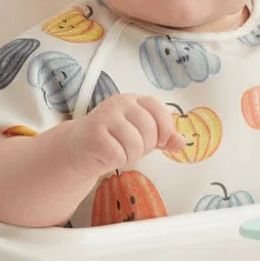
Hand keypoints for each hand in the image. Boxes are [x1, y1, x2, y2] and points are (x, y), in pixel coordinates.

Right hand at [67, 93, 185, 177]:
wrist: (78, 148)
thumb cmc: (113, 139)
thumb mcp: (141, 134)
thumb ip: (162, 136)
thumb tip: (181, 143)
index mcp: (132, 100)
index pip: (156, 106)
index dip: (165, 126)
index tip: (161, 140)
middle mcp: (118, 104)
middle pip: (149, 127)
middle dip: (147, 145)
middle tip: (135, 149)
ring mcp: (104, 118)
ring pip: (135, 142)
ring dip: (133, 155)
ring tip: (122, 153)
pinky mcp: (94, 135)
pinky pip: (120, 154)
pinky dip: (119, 161)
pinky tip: (110, 157)